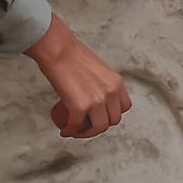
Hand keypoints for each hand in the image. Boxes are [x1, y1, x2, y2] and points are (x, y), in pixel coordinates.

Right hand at [26, 15, 132, 137]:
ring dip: (86, 133)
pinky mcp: (80, 106)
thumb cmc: (73, 55)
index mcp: (116, 83)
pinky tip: (65, 130)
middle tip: (86, 125)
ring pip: (98, 127)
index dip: (112, 114)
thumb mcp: (99, 70)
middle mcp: (110, 92)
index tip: (101, 116)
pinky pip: (76, 125)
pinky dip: (70, 130)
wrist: (59, 50)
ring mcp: (97, 101)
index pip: (124, 107)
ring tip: (76, 130)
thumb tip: (96, 95)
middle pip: (113, 120)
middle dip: (99, 125)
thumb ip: (102, 84)